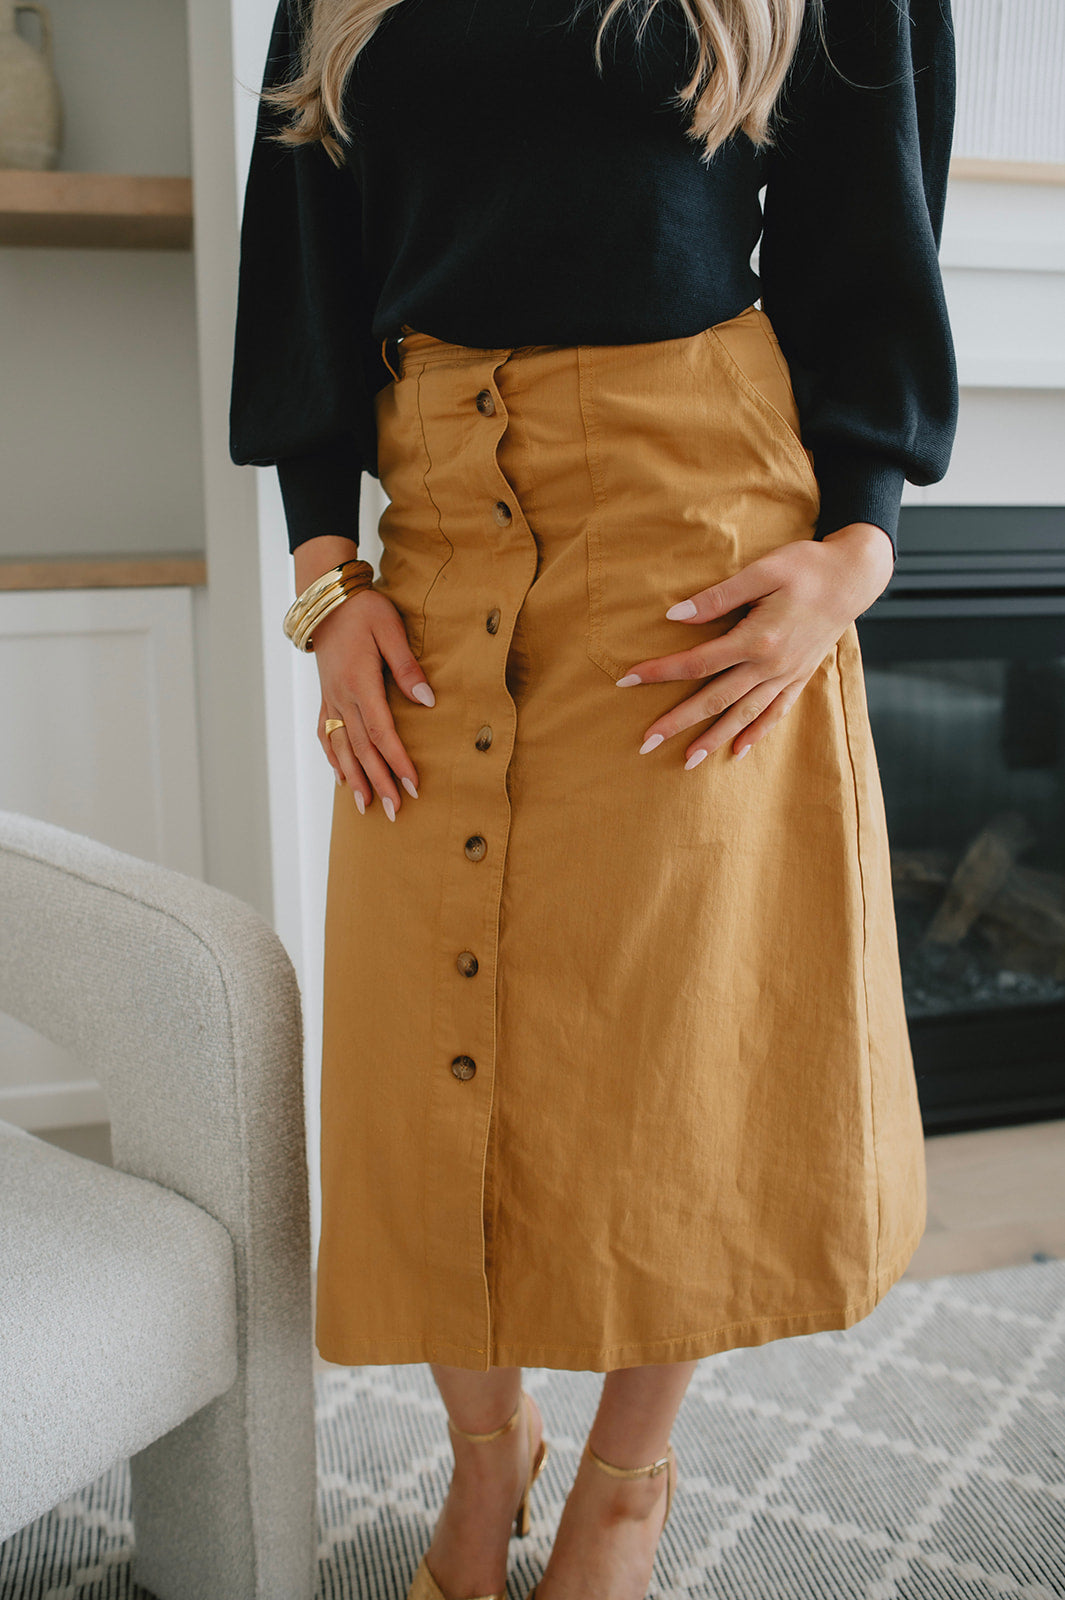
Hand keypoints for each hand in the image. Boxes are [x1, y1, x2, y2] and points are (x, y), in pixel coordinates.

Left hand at [616, 522, 894, 766]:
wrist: (854, 577)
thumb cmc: (807, 567)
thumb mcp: (762, 571)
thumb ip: (718, 597)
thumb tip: (675, 616)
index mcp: (757, 639)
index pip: (697, 663)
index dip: (659, 672)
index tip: (627, 680)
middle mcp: (771, 666)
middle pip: (715, 699)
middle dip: (678, 723)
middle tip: (645, 742)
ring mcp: (787, 676)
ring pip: (744, 715)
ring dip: (714, 739)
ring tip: (687, 761)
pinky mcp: (800, 677)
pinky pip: (775, 713)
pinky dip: (756, 733)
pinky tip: (738, 752)